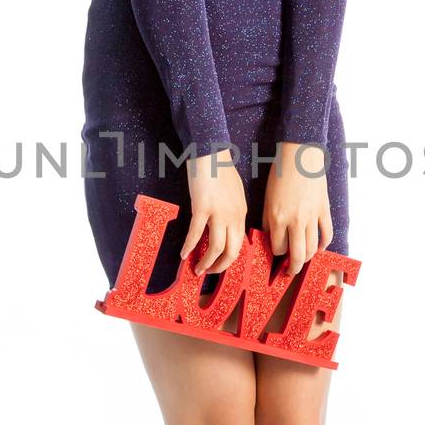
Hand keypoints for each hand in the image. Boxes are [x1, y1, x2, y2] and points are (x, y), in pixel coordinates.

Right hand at [180, 148, 247, 276]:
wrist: (210, 151)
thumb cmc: (219, 168)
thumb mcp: (235, 192)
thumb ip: (233, 210)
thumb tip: (226, 225)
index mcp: (241, 212)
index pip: (240, 243)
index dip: (229, 259)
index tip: (220, 265)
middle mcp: (233, 216)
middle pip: (232, 251)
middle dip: (221, 267)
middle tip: (209, 273)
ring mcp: (218, 212)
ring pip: (216, 247)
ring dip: (206, 262)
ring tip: (197, 270)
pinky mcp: (202, 207)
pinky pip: (196, 234)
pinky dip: (189, 246)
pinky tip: (183, 253)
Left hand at [263, 142, 332, 273]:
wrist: (301, 156)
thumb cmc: (280, 174)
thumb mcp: (268, 199)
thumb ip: (270, 221)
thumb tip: (272, 238)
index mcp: (278, 218)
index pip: (277, 248)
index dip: (276, 253)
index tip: (275, 253)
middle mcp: (296, 221)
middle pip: (297, 256)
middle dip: (292, 269)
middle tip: (289, 273)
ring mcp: (312, 217)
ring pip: (312, 249)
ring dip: (307, 259)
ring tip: (303, 262)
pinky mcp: (324, 211)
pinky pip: (326, 235)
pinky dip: (323, 245)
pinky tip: (318, 248)